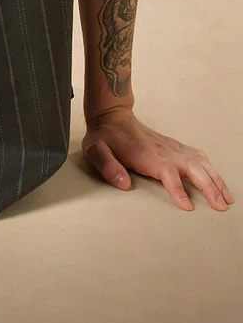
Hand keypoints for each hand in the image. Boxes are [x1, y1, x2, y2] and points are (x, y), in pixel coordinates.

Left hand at [81, 108, 234, 210]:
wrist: (111, 115)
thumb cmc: (104, 136)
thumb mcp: (95, 150)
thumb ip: (108, 166)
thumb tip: (123, 184)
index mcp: (146, 154)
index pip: (168, 173)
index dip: (178, 189)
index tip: (187, 206)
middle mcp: (163, 150)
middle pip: (192, 167)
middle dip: (208, 187)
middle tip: (220, 206)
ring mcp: (171, 147)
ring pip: (200, 161)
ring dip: (215, 179)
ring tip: (227, 198)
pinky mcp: (173, 145)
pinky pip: (197, 155)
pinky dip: (210, 168)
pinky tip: (217, 178)